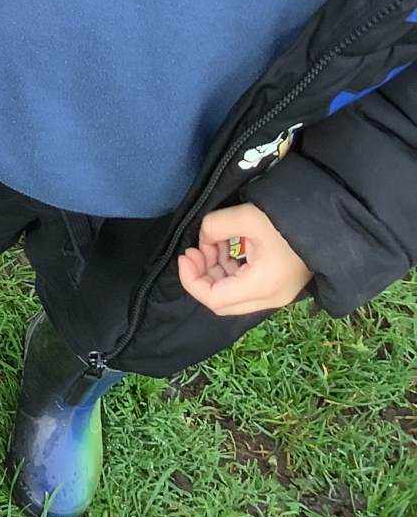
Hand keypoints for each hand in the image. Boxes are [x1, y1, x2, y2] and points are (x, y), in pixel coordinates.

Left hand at [178, 203, 310, 315]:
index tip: (186, 254)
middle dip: (201, 274)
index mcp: (261, 287)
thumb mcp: (247, 216)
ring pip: (232, 292)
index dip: (191, 280)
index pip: (214, 300)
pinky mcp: (279, 283)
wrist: (330, 221)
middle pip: (221, 300)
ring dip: (214, 269)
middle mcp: (269, 297)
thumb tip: (204, 237)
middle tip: (194, 249)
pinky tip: (225, 244)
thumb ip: (215, 226)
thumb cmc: (289, 220)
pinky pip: (245, 283)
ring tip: (210, 241)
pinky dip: (229, 267)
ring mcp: (276, 292)